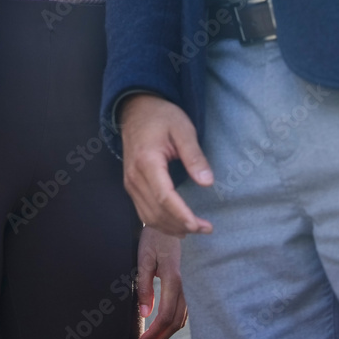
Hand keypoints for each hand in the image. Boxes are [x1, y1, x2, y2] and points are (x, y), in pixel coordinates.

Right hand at [121, 94, 213, 236]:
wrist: (137, 109)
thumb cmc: (162, 116)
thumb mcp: (183, 129)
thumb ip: (194, 156)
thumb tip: (207, 183)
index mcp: (147, 161)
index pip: (164, 197)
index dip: (182, 215)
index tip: (200, 225)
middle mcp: (134, 176)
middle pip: (156, 212)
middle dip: (181, 225)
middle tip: (206, 228)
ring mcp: (130, 183)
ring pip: (148, 217)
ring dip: (171, 227)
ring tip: (195, 229)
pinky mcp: (131, 186)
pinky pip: (143, 212)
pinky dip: (160, 223)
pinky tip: (176, 225)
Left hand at [137, 227, 186, 338]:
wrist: (172, 221)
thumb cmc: (155, 237)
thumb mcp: (144, 259)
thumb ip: (144, 286)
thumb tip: (145, 313)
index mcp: (173, 278)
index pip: (166, 314)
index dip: (155, 332)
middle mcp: (185, 284)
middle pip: (176, 320)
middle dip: (161, 337)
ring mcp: (190, 283)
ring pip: (183, 316)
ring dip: (168, 331)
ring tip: (154, 338)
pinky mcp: (189, 282)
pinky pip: (186, 308)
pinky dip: (176, 321)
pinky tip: (166, 324)